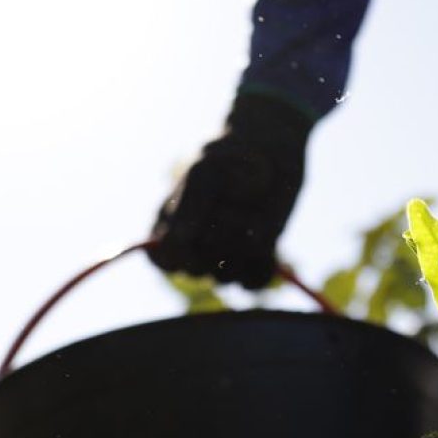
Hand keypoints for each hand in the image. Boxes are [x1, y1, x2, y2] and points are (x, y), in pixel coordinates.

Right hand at [149, 94, 310, 288]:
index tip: (195, 229)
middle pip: (196, 270)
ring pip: (226, 277)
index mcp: (171, 225)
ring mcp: (226, 257)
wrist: (273, 155)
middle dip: (215, 242)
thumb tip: (177, 241)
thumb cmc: (231, 160)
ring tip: (253, 215)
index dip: (178, 250)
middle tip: (231, 209)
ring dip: (242, 248)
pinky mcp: (255, 262)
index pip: (164, 259)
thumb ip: (189, 205)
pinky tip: (269, 240)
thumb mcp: (206, 173)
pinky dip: (263, 264)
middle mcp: (196, 247)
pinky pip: (254, 283)